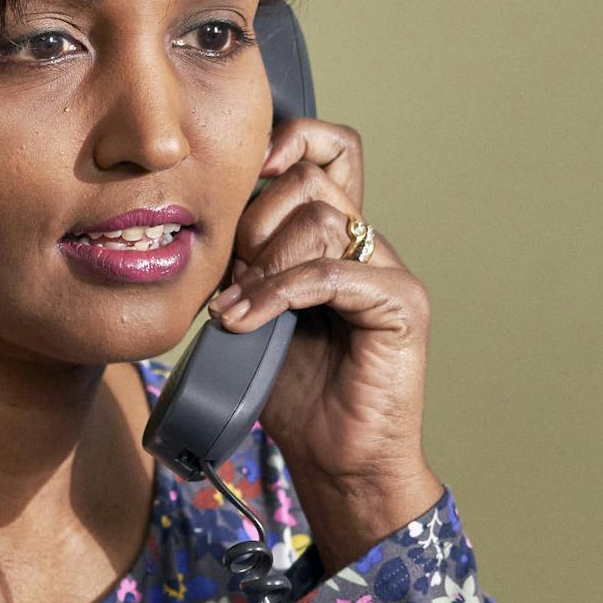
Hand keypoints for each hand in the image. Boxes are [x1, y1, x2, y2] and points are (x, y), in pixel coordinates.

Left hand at [208, 114, 445, 559]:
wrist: (337, 462)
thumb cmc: (292, 396)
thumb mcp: (248, 312)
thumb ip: (240, 263)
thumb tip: (201, 223)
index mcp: (334, 237)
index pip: (326, 150)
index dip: (289, 140)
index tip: (242, 172)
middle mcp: (367, 244)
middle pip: (311, 178)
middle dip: (255, 219)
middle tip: (232, 276)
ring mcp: (388, 271)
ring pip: (320, 218)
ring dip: (262, 263)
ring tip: (235, 311)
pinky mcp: (401, 303)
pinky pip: (330, 273)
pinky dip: (278, 294)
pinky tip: (245, 321)